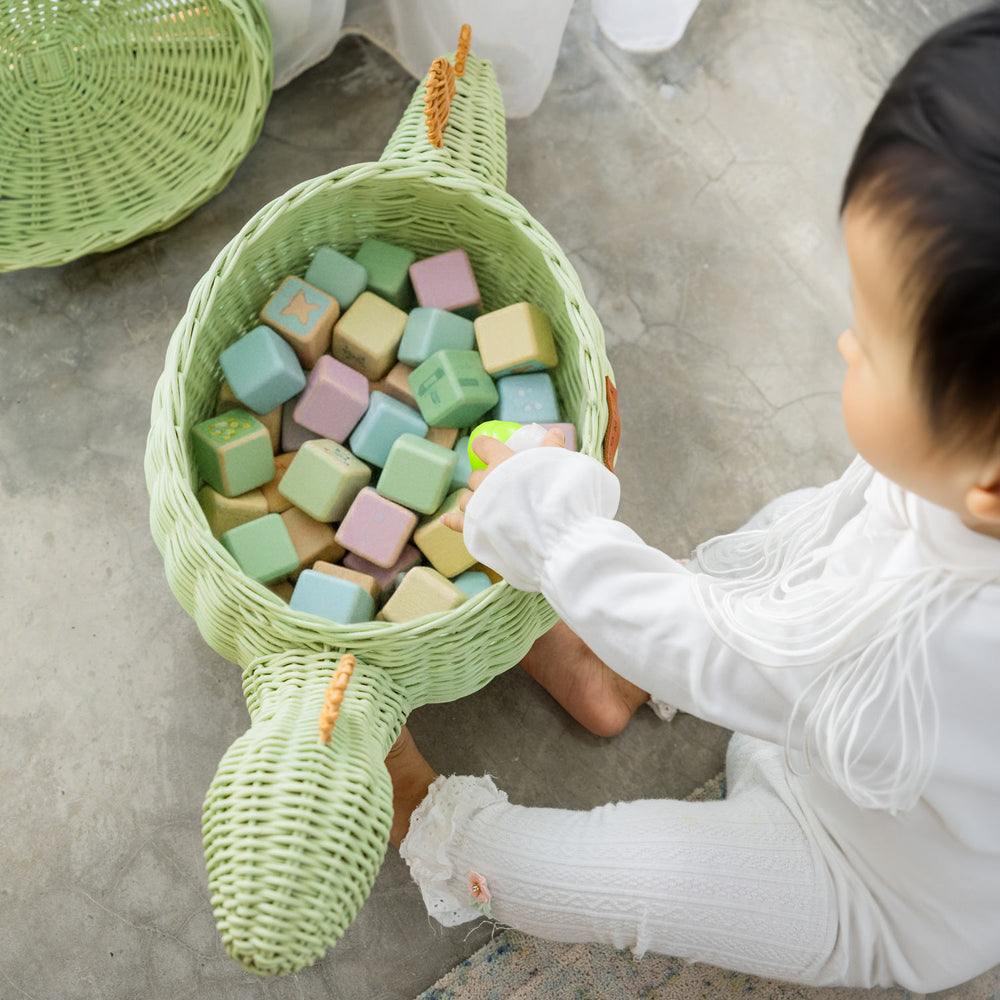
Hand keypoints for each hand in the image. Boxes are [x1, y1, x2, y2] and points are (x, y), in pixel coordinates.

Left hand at [442, 426, 564, 532]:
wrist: (546, 528)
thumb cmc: (550, 491)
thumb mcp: (555, 464)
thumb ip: (552, 448)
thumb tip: (554, 432)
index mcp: (501, 461)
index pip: (483, 446)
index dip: (482, 445)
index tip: (483, 446)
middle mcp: (485, 481)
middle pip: (475, 476)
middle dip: (483, 479)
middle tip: (496, 485)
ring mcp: (478, 504)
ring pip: (466, 499)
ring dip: (473, 499)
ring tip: (483, 505)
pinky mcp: (475, 527)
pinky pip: (459, 523)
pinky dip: (452, 521)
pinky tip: (446, 520)